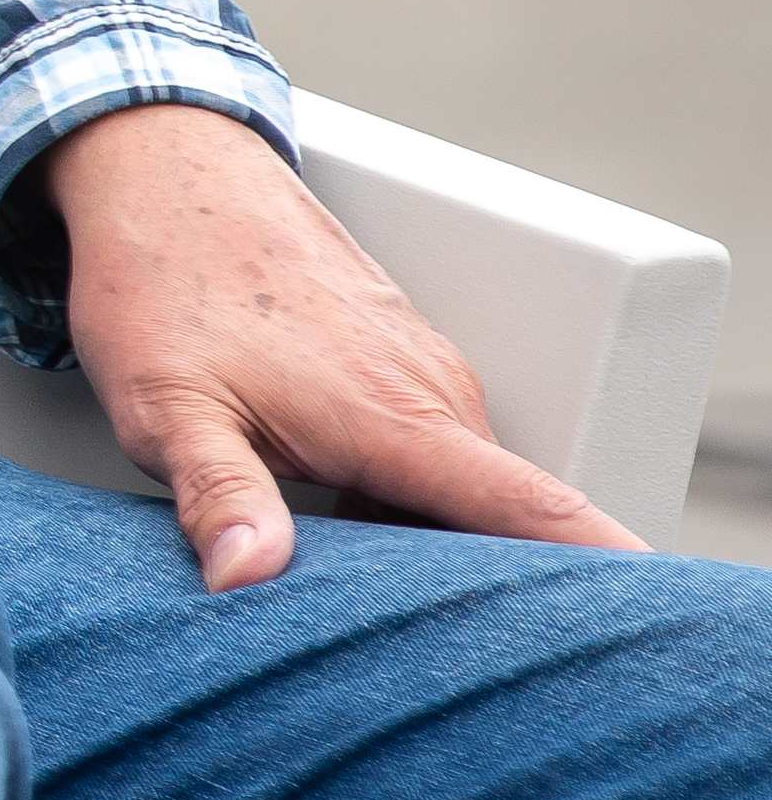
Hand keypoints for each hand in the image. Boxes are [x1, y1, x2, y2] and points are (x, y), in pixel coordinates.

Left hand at [48, 102, 637, 588]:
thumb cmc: (160, 282)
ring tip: (338, 565)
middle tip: (392, 631)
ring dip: (419, 534)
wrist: (161, 168)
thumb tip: (250, 578)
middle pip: (499, 522)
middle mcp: (434, 390)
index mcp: (395, 417)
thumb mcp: (166, 408)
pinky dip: (398, 488)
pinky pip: (432, 446)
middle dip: (470, 589)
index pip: (535, 510)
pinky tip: (323, 497)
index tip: (640, 620)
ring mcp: (422, 365)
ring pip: (458, 485)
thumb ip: (219, 497)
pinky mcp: (400, 352)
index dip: (604, 568)